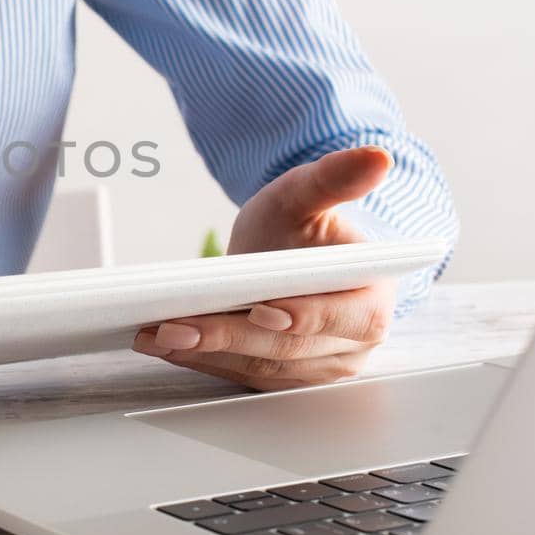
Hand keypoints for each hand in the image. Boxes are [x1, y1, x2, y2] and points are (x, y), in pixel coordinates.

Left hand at [133, 146, 396, 390]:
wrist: (286, 254)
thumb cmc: (301, 227)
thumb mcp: (309, 194)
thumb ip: (335, 179)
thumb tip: (378, 157)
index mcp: (372, 300)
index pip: (339, 316)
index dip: (304, 316)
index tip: (261, 309)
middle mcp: (352, 344)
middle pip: (288, 347)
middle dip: (228, 337)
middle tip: (176, 326)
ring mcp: (319, 367)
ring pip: (260, 366)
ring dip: (205, 354)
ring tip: (157, 335)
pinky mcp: (284, 377)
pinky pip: (242, 375)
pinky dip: (202, 361)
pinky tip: (163, 345)